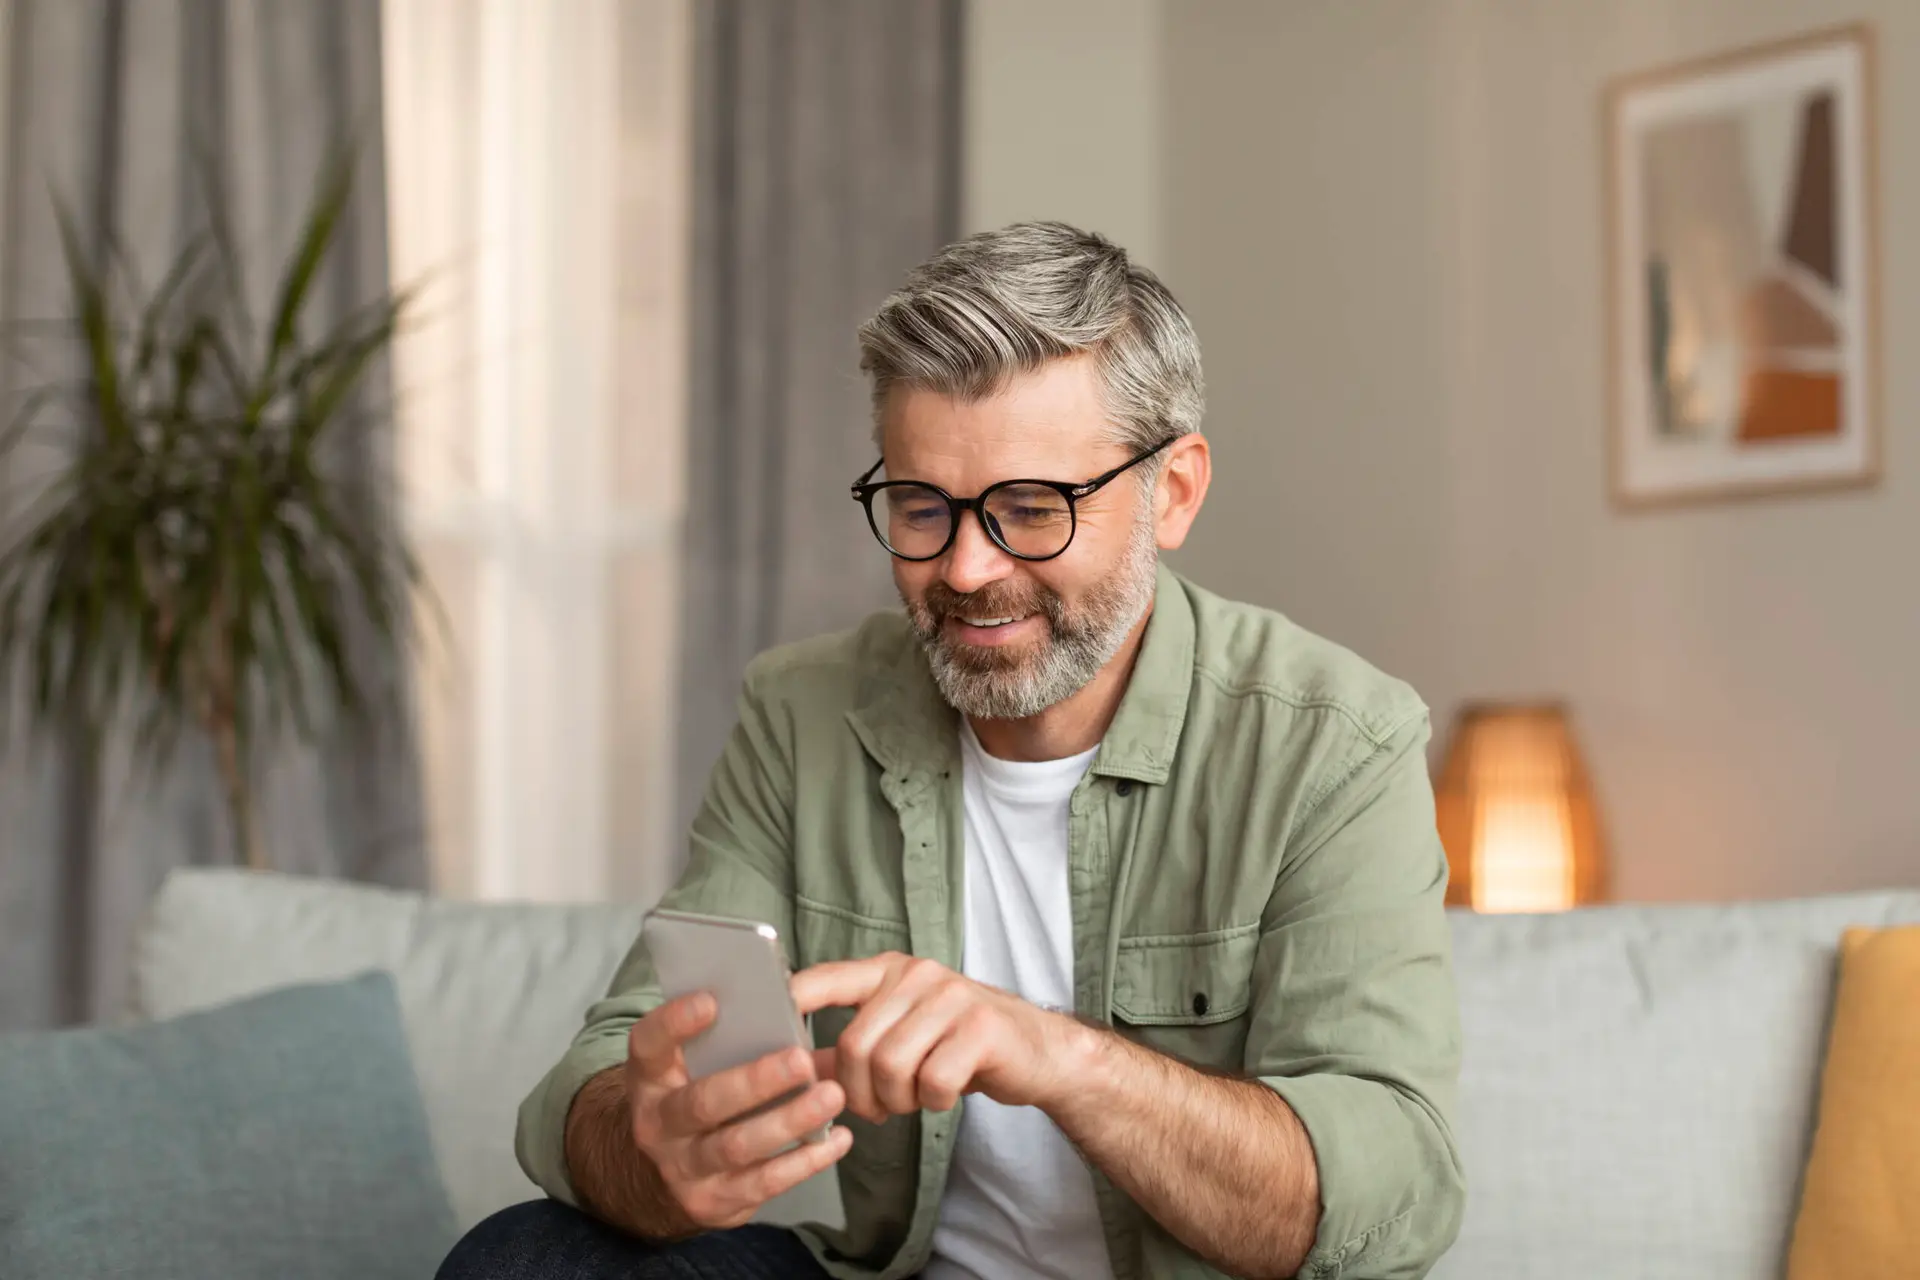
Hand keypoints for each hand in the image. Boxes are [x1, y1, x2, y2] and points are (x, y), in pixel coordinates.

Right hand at [624, 992, 852, 1229]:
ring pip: (736, 1146)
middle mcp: (658, 1124)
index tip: (710, 1001)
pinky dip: (804, 1162)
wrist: (665, 1174)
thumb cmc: (697, 1095)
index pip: (649, 1045)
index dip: (674, 1023)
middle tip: (800, 1060)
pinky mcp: (715, 1200)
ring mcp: (684, 1167)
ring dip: (788, 1122)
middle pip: (702, 1103)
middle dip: (754, 1082)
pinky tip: (835, 1140)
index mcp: (651, 1077)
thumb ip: (733, 1036)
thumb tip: (801, 998)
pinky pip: (762, 1183)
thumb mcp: (694, 1065)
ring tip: (830, 1097)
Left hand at [791, 953, 1081, 1123]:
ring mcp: (951, 997)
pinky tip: (944, 1095)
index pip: (826, 978)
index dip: (791, 1000)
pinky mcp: (981, 1029)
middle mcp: (917, 974)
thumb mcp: (906, 1032)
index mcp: (890, 970)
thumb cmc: (961, 1045)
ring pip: (890, 1066)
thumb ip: (854, 1042)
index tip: (768, 1026)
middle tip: (877, 1109)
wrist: (1037, 1051)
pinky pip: (932, 1082)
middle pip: (854, 1044)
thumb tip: (792, 1066)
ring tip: (912, 1101)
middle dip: (858, 1092)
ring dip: (895, 1101)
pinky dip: (933, 1103)